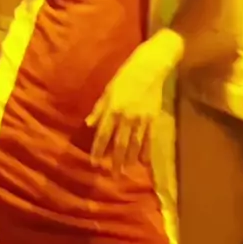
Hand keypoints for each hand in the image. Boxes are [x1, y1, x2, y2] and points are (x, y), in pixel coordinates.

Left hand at [86, 37, 176, 174]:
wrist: (150, 67)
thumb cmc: (126, 76)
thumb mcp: (108, 90)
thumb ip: (99, 109)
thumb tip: (89, 124)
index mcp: (113, 109)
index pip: (103, 135)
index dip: (98, 150)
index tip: (94, 163)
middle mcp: (126, 117)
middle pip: (119, 145)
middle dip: (115, 162)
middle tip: (112, 176)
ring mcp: (141, 119)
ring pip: (134, 146)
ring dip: (129, 160)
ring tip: (125, 171)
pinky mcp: (153, 119)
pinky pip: (149, 140)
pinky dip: (146, 152)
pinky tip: (142, 162)